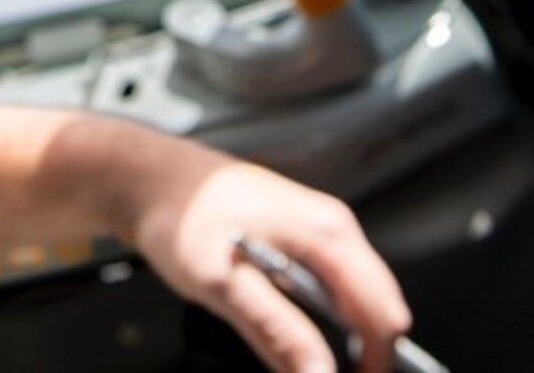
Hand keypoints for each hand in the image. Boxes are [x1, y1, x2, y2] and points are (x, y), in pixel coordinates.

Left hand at [122, 142, 411, 372]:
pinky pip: (331, 287)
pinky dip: (325, 318)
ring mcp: (317, 229)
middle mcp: (331, 226)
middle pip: (375, 305)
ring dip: (344, 336)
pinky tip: (296, 331)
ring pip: (354, 298)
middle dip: (364, 352)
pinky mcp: (300, 237)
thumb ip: (278, 333)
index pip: (383, 313)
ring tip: (309, 362)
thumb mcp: (225, 284)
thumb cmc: (181, 214)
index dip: (375, 361)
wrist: (150, 178)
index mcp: (326, 233)